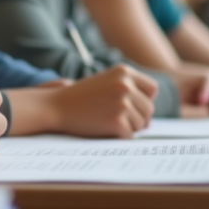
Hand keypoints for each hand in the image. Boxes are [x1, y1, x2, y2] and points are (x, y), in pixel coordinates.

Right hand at [38, 65, 156, 137]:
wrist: (56, 106)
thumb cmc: (80, 98)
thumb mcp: (105, 84)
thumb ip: (128, 95)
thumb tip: (149, 123)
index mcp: (124, 72)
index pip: (152, 89)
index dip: (143, 100)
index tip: (130, 106)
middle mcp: (126, 85)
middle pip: (148, 109)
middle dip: (136, 117)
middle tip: (115, 118)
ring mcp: (122, 103)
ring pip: (142, 123)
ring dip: (128, 127)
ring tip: (106, 121)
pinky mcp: (117, 121)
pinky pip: (130, 135)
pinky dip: (119, 136)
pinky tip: (104, 128)